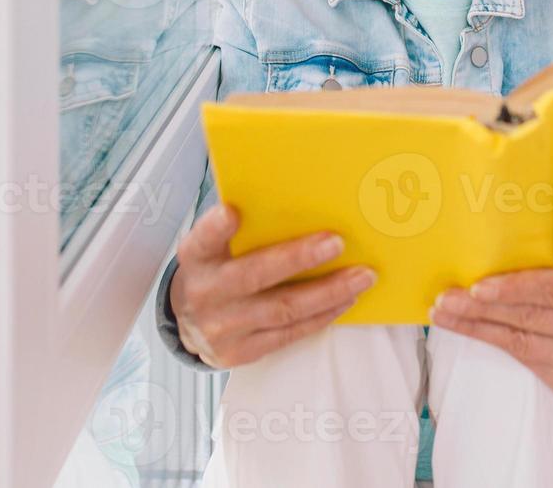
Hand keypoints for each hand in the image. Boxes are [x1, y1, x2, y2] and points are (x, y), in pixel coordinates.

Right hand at [169, 203, 375, 367]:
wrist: (190, 323)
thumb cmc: (215, 271)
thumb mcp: (214, 247)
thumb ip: (243, 229)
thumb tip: (296, 202)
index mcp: (196, 257)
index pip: (203, 239)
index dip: (216, 227)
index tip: (232, 212)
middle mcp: (206, 292)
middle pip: (255, 275)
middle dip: (299, 258)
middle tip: (337, 243)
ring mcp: (222, 327)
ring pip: (283, 309)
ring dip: (328, 292)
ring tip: (361, 276)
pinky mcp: (241, 351)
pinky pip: (289, 333)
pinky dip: (321, 316)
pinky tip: (345, 300)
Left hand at [429, 268, 552, 405]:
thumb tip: (504, 258)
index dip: (513, 288)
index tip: (477, 285)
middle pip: (529, 317)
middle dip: (480, 308)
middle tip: (445, 298)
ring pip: (520, 342)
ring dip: (476, 327)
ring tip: (445, 314)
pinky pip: (526, 360)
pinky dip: (496, 343)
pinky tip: (474, 331)